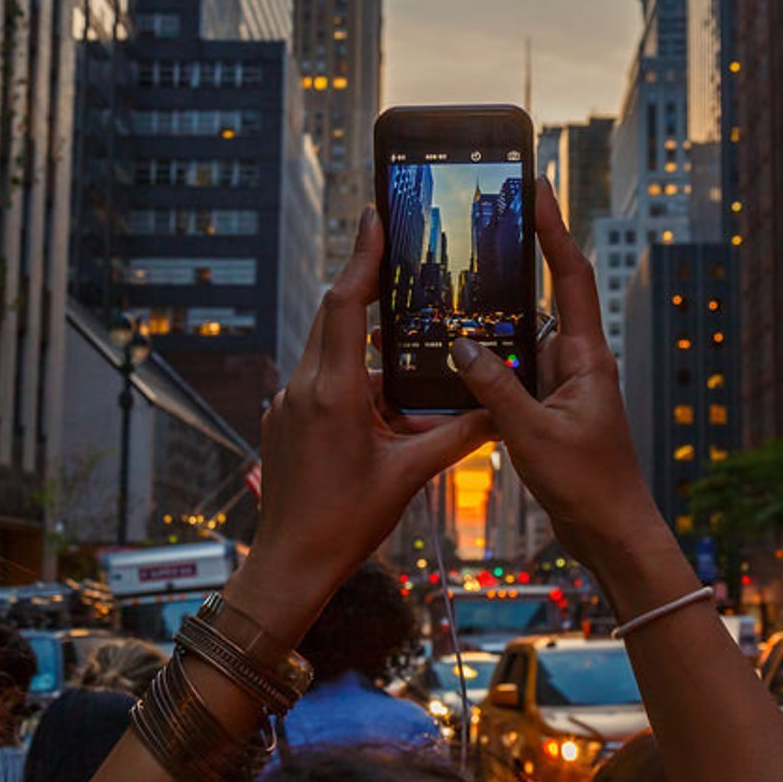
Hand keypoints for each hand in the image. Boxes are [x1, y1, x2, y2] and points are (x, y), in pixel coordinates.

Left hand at [237, 207, 491, 639]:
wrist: (289, 565)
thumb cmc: (345, 524)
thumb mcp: (408, 477)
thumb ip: (456, 437)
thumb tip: (499, 411)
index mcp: (333, 393)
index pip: (345, 305)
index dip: (362, 258)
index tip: (375, 216)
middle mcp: (303, 389)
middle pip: (334, 317)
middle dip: (365, 286)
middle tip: (396, 251)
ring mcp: (288, 405)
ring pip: (328, 351)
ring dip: (363, 341)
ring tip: (403, 333)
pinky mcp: (283, 422)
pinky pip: (320, 381)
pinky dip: (350, 375)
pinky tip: (380, 395)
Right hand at [452, 179, 674, 577]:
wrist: (612, 534)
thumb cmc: (589, 486)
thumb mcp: (532, 435)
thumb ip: (496, 388)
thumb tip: (461, 344)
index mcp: (587, 358)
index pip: (570, 276)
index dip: (553, 230)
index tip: (538, 187)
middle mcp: (577, 364)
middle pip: (539, 303)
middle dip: (509, 271)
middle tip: (476, 233)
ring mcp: (563, 388)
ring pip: (519, 345)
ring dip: (490, 330)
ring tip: (447, 303)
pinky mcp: (548, 413)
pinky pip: (512, 378)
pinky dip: (487, 371)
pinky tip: (453, 368)